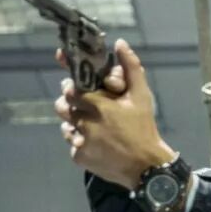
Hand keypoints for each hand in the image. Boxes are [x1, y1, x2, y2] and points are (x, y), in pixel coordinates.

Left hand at [54, 39, 173, 188]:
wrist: (148, 168)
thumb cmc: (145, 129)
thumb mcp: (142, 97)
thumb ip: (131, 68)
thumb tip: (120, 43)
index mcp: (99, 105)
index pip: (71, 89)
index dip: (73, 88)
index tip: (79, 88)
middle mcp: (86, 123)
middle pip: (63, 106)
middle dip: (72, 104)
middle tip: (87, 108)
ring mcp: (81, 141)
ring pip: (66, 125)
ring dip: (75, 123)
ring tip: (92, 127)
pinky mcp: (79, 157)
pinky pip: (73, 144)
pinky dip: (82, 143)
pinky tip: (97, 144)